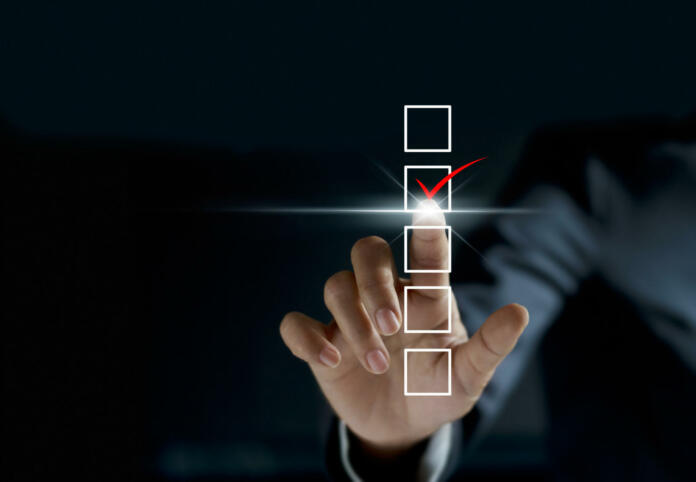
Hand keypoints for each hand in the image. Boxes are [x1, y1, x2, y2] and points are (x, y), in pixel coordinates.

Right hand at [280, 202, 527, 453]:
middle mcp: (385, 296)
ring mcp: (349, 317)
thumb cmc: (438, 391)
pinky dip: (306, 338)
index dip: (426, 233)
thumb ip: (490, 347)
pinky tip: (328, 361)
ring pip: (335, 286)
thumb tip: (520, 312)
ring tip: (378, 364)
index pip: (425, 254)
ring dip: (353, 322)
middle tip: (391, 325)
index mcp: (425, 297)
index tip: (428, 210)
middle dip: (374, 282)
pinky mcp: (322, 343)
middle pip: (367, 252)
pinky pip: (296, 324)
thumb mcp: (466, 377)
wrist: (403, 427)